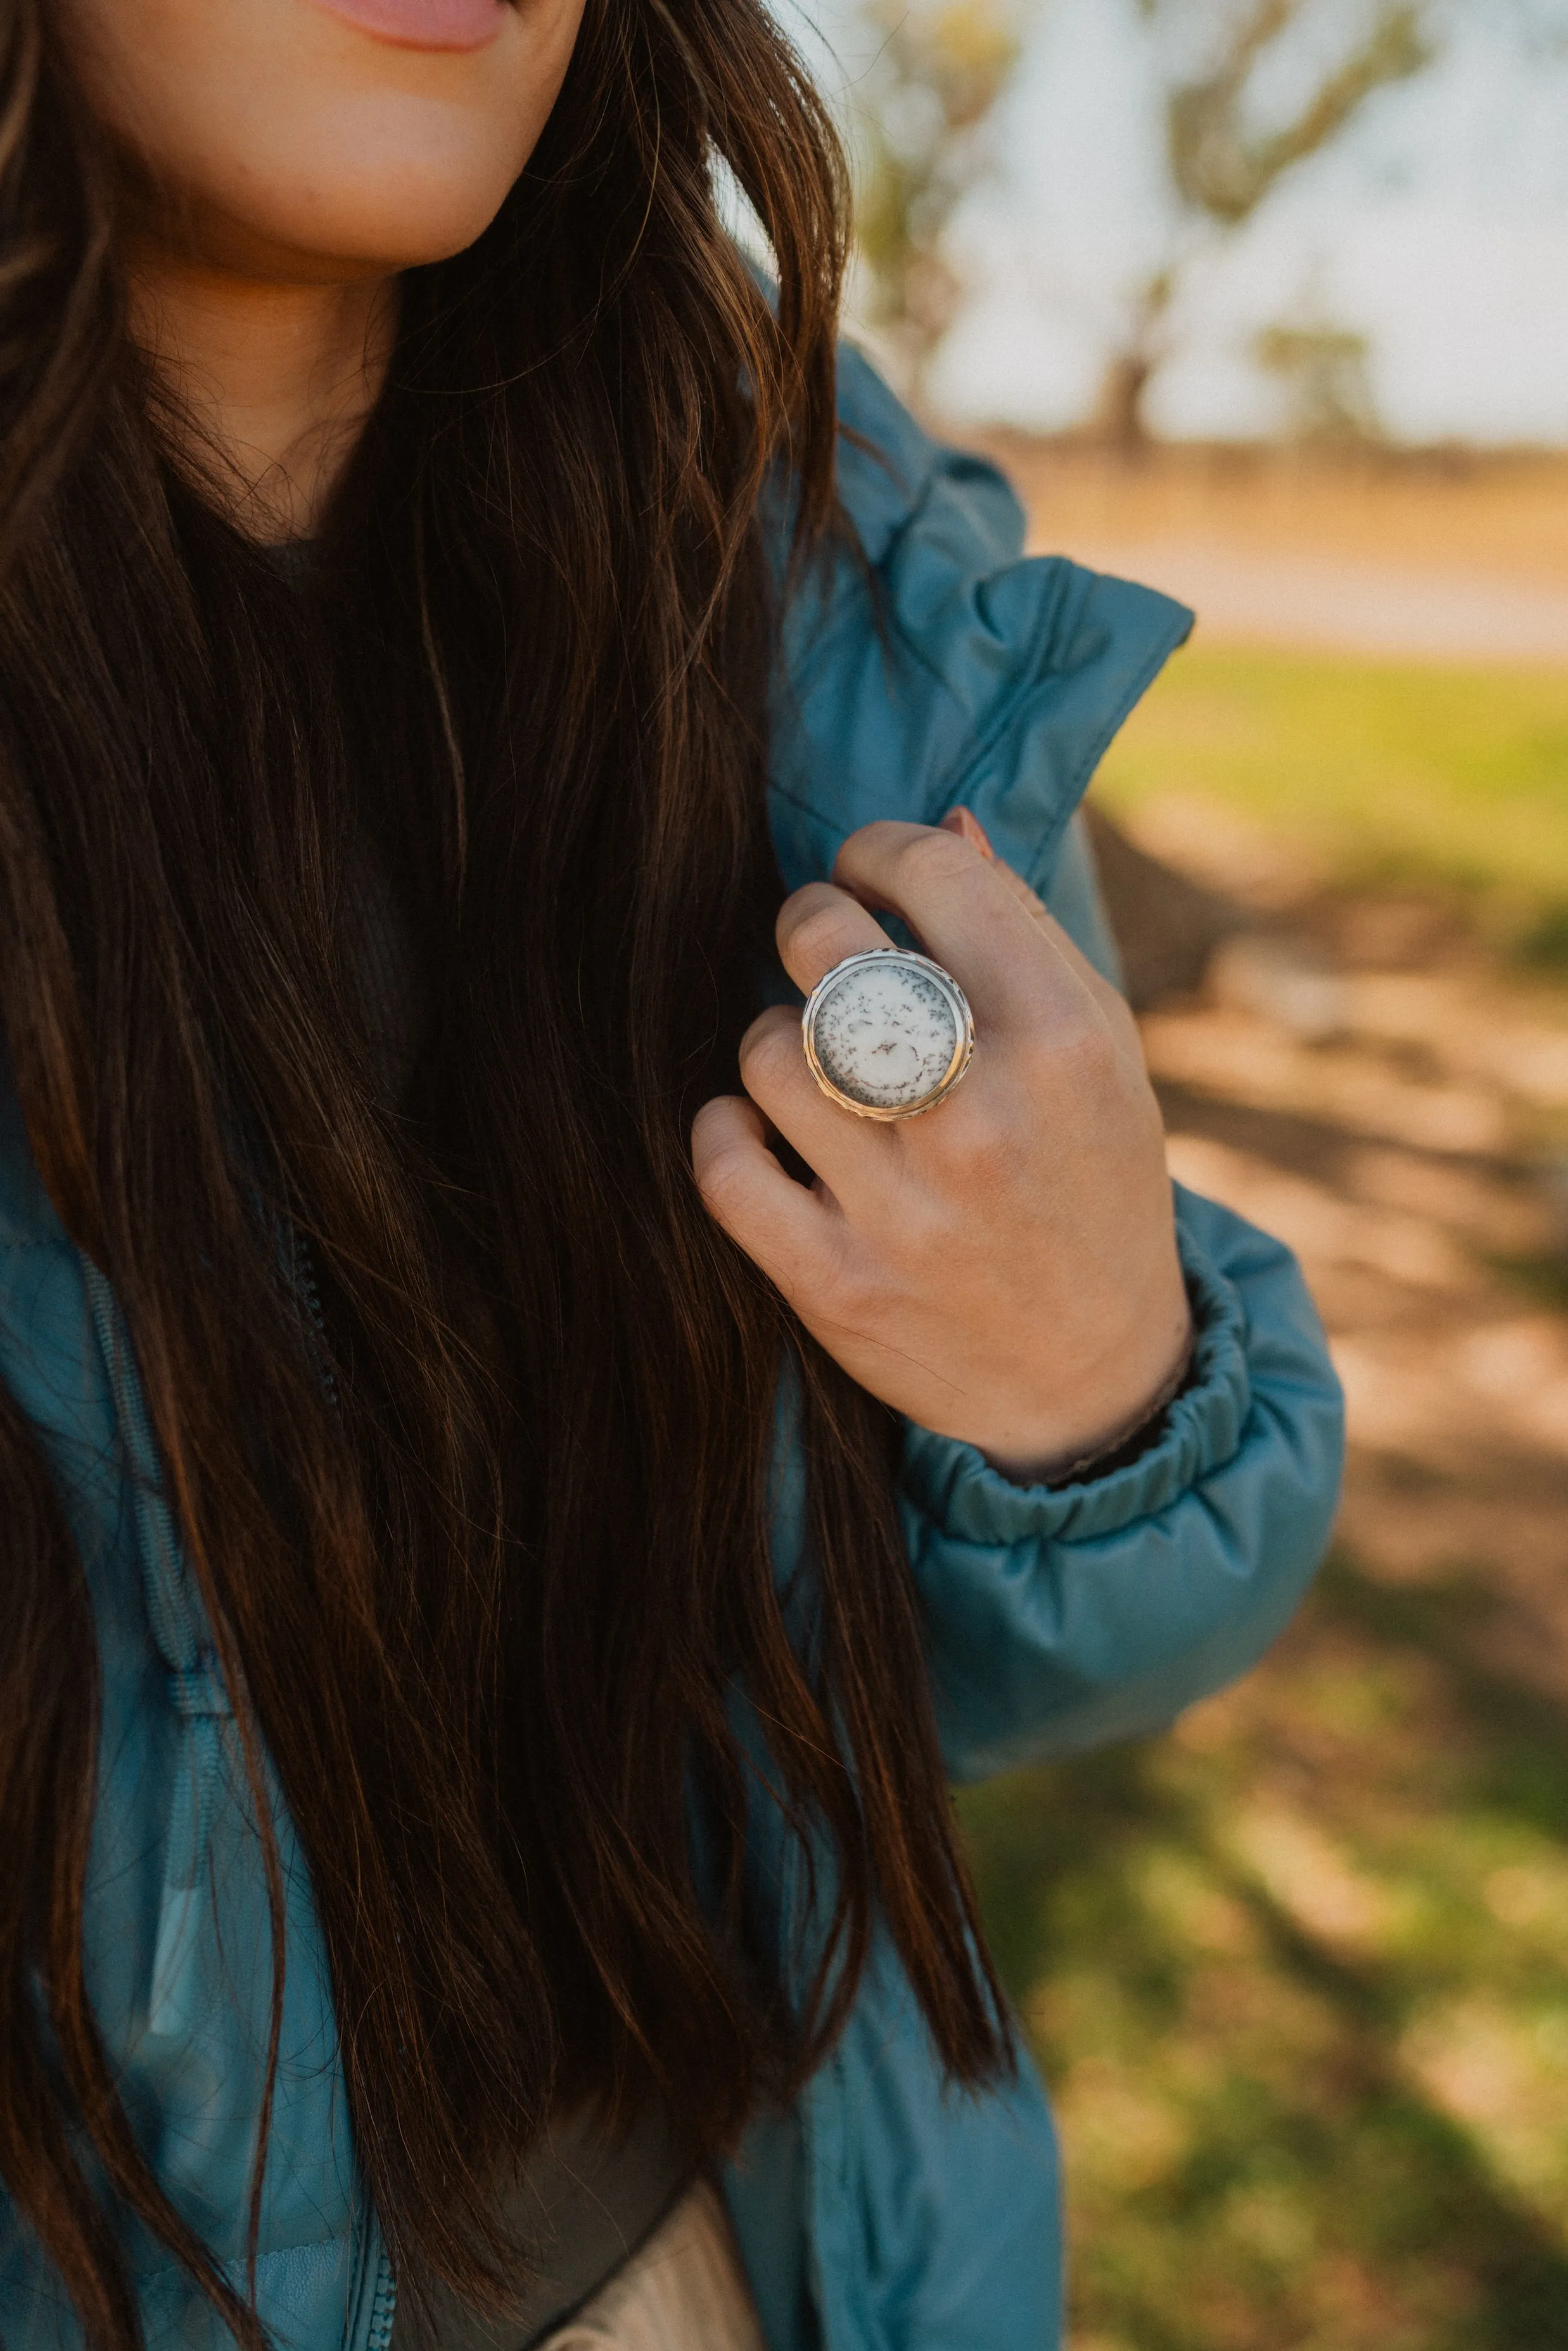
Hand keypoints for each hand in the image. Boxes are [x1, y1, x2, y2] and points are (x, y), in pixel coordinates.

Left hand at [691, 813, 1191, 1481]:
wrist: (1090, 1384)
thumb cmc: (1090, 1188)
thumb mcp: (1100, 1056)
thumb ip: (1023, 937)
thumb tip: (947, 823)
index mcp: (1061, 1043)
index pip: (933, 875)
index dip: (876, 852)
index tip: (864, 875)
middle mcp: (979, 1118)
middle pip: (823, 946)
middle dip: (805, 923)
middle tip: (816, 949)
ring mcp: (902, 1208)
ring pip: (764, 1050)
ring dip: (774, 1043)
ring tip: (814, 1068)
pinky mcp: (833, 1283)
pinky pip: (722, 1160)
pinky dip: (729, 1132)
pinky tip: (767, 1135)